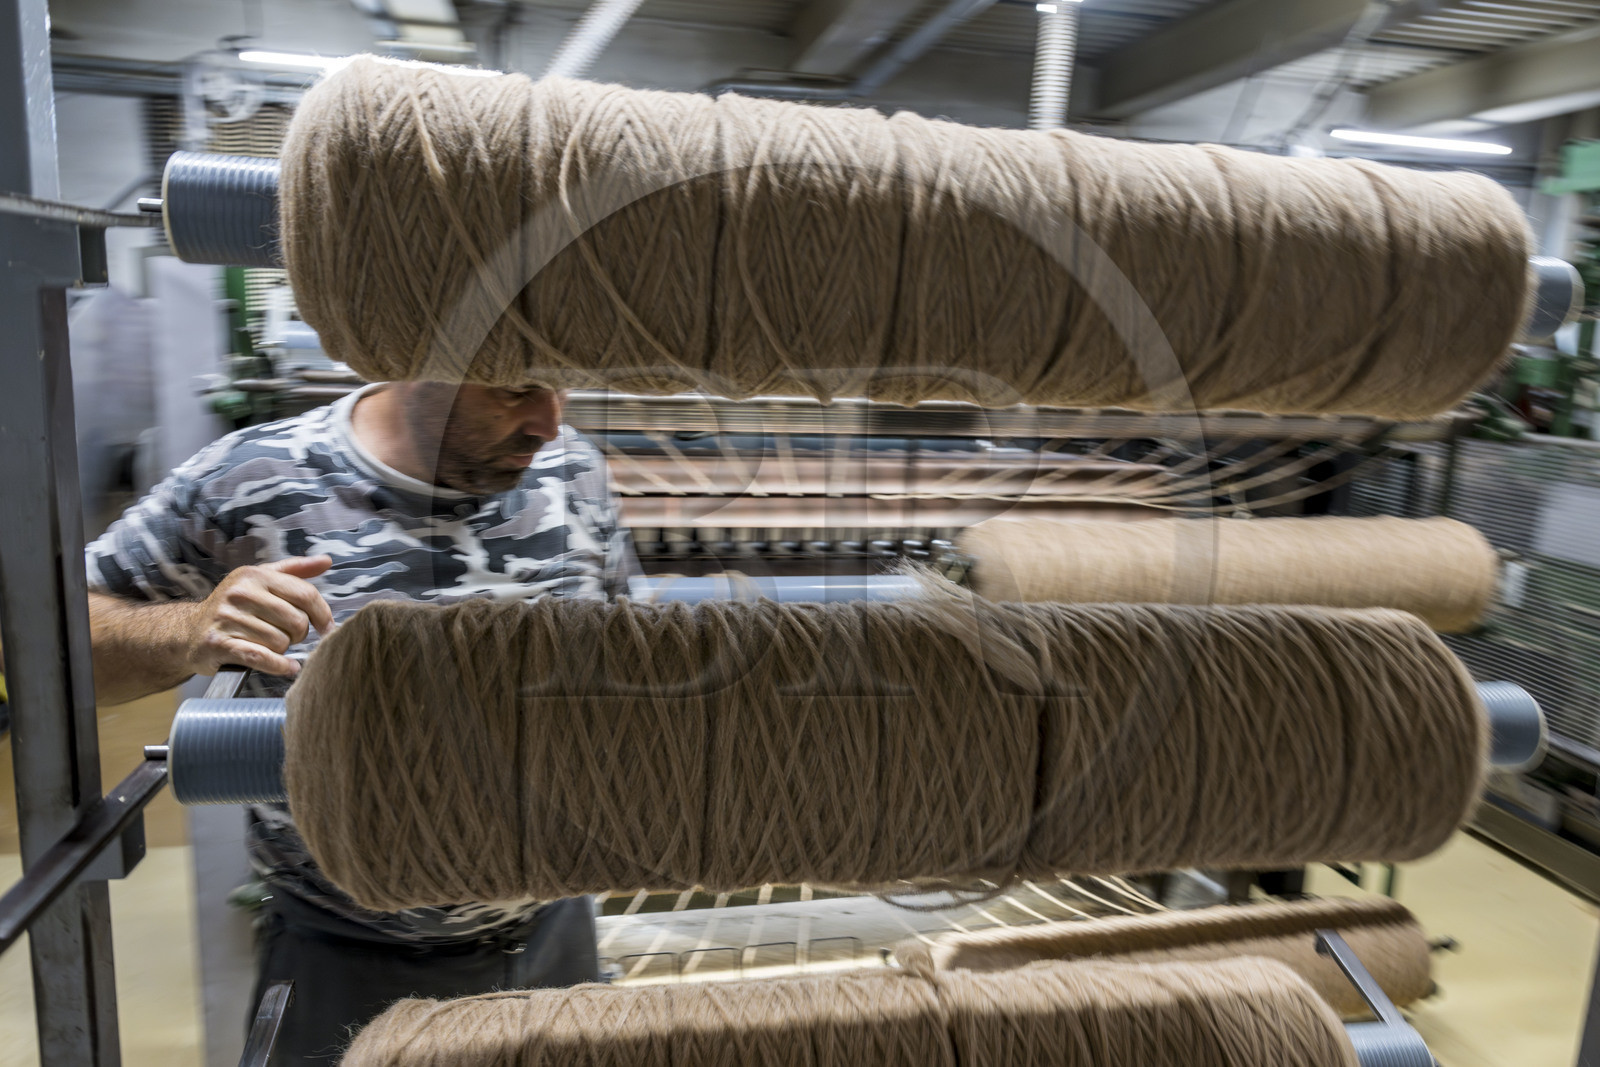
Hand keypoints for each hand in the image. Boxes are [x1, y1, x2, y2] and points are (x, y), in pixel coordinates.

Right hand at [184, 556, 334, 677]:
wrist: (189, 631)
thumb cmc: (234, 607)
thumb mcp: (260, 581)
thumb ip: (294, 571)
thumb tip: (325, 561)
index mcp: (255, 576)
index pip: (305, 594)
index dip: (323, 613)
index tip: (327, 626)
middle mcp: (240, 593)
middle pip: (296, 620)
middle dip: (298, 634)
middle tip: (288, 636)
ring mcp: (227, 618)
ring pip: (281, 642)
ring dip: (282, 649)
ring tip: (270, 645)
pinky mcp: (219, 643)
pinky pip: (262, 658)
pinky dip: (279, 666)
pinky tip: (287, 666)